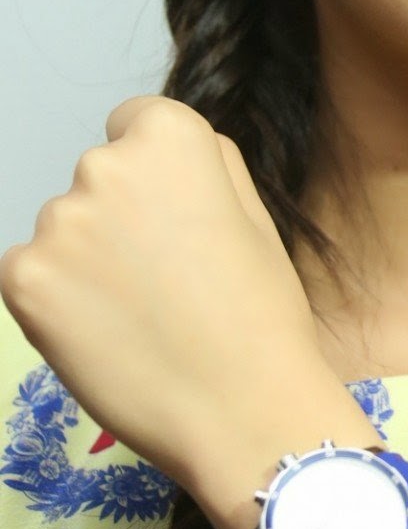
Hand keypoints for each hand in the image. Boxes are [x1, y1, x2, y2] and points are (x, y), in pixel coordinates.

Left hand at [0, 97, 361, 515]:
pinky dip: (57, 301)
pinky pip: (30, 273)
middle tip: (163, 278)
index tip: (172, 217)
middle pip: (98, 178)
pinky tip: (104, 334)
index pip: (134, 122)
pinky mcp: (22, 278)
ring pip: (65, 230)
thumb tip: (169, 155)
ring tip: (139, 315)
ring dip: (88, 260)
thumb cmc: (262, 312)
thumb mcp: (254, 213)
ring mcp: (58, 221)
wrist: (241, 405)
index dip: (156, 174)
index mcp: (171, 137)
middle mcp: (104, 163)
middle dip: (121, 215)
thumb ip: (208, 165)